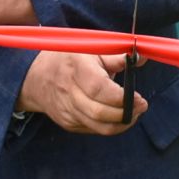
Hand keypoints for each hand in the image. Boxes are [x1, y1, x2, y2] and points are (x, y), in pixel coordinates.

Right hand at [16, 51, 145, 134]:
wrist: (36, 78)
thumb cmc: (69, 59)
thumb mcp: (90, 48)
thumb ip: (116, 55)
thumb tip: (142, 57)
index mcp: (75, 68)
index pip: (98, 89)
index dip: (121, 97)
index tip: (139, 97)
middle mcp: (68, 92)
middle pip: (99, 112)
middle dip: (126, 113)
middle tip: (142, 105)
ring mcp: (67, 111)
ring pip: (99, 127)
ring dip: (122, 122)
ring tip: (134, 112)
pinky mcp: (68, 123)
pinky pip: (94, 130)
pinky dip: (111, 125)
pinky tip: (119, 115)